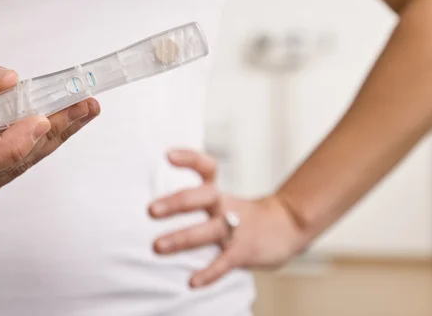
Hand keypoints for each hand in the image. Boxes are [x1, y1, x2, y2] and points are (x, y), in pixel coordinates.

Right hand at [0, 53, 99, 215]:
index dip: (9, 146)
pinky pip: (6, 173)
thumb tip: (9, 81)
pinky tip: (60, 125)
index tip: (44, 119)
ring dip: (48, 142)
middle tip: (83, 107)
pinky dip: (34, 147)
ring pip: (8, 173)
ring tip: (81, 111)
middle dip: (45, 137)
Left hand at [148, 149, 305, 287]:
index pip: (206, 167)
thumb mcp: (222, 200)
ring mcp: (235, 230)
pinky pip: (224, 264)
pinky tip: (192, 282)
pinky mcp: (243, 253)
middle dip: (175, 203)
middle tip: (150, 210)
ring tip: (157, 247)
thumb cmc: (246, 215)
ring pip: (207, 231)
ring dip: (181, 239)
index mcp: (219, 193)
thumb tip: (156, 204)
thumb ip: (196, 200)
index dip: (189, 159)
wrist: (288, 227)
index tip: (168, 155)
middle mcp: (226, 207)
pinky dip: (209, 273)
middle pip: (201, 197)